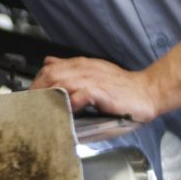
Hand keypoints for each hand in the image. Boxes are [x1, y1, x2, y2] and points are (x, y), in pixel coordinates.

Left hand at [31, 56, 161, 122]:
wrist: (149, 92)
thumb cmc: (124, 90)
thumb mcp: (96, 75)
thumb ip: (74, 72)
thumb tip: (51, 66)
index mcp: (82, 66)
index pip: (49, 68)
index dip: (37, 82)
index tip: (31, 97)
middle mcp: (85, 70)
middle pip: (50, 74)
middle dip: (37, 91)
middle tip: (32, 107)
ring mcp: (93, 79)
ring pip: (61, 83)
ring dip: (49, 97)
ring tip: (44, 111)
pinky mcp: (101, 91)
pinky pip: (79, 96)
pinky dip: (69, 104)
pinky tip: (67, 113)